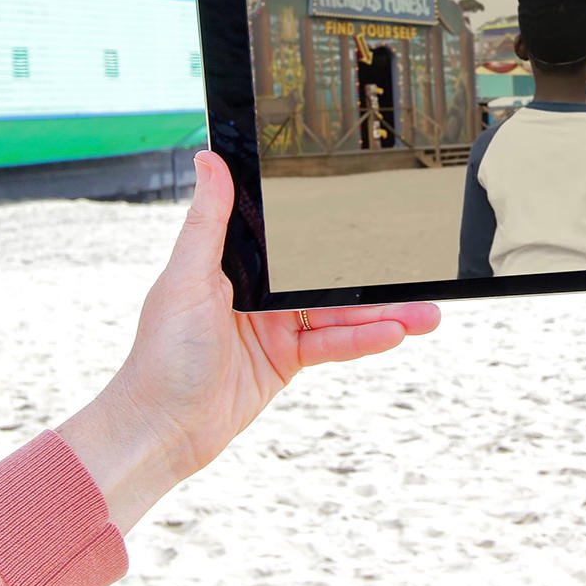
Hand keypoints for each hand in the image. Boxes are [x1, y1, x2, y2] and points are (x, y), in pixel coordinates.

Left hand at [59, 150, 439, 530]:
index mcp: (234, 261)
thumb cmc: (161, 350)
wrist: (159, 428)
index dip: (330, 224)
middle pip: (325, 275)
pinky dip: (362, 340)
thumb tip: (208, 157)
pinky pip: (331, 345)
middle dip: (370, 273)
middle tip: (416, 264)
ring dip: (382, 313)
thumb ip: (208, 220)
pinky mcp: (285, 361)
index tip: (371, 209)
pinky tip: (395, 333)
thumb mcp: (187, 277)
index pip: (292, 235)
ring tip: (426, 311)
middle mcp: (259, 290)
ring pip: (337, 312)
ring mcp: (274, 326)